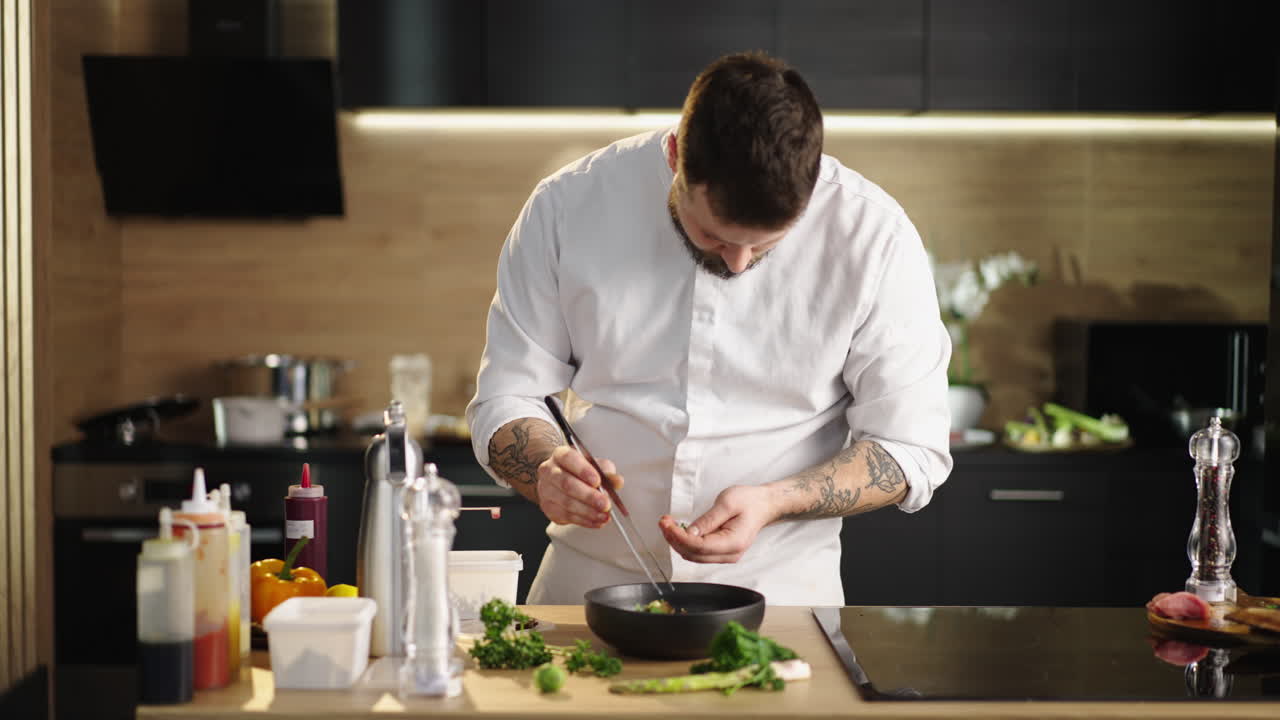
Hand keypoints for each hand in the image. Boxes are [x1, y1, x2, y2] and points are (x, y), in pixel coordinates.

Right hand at [535, 445, 623, 528]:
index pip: (569, 458)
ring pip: (567, 502)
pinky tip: (596, 521)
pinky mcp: (549, 508)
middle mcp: (549, 471)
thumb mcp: (595, 465)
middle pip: (567, 483)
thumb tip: (617, 481)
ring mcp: (546, 491)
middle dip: (589, 496)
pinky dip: (585, 520)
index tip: (597, 481)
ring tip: (604, 515)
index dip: (583, 470)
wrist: (560, 481)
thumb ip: (606, 471)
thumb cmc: (579, 471)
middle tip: (605, 504)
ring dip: (588, 511)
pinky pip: (567, 516)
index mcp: (561, 455)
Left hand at [658, 485, 775, 562]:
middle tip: (663, 522)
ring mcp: (725, 555)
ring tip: (668, 524)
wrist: (762, 505)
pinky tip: (678, 530)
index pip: (699, 547)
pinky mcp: (720, 552)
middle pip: (693, 555)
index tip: (667, 524)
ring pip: (693, 556)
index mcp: (733, 543)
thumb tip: (689, 532)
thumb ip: (708, 520)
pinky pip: (698, 552)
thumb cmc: (749, 501)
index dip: (679, 537)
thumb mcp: (727, 503)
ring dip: (677, 542)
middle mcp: (729, 554)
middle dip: (674, 539)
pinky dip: (685, 542)